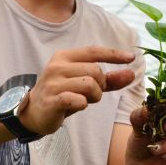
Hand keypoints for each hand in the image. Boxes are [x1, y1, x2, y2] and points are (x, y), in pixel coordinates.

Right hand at [20, 46, 135, 135]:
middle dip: (101, 85)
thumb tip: (132, 73)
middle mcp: (57, 66)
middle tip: (92, 94)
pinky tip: (77, 105)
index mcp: (64, 57)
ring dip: (94, 96)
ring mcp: (53, 82)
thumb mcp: (84, 85)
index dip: (114, 54)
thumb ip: (108, 80)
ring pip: (89, 84)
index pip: (94, 51)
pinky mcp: (52, 100)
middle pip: (95, 70)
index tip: (131, 58)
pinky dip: (83, 104)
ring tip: (85, 100)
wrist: (33, 113)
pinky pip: (78, 99)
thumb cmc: (62, 95)